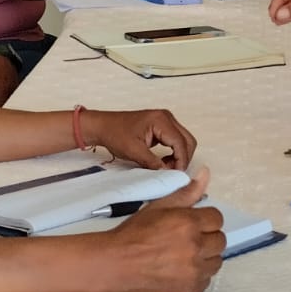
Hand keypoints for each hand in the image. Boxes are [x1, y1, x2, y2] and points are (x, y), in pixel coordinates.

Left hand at [81, 108, 197, 169]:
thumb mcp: (134, 151)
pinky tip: (163, 161)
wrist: (103, 126)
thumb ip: (153, 163)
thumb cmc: (114, 133)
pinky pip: (176, 140)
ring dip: (179, 156)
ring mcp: (165, 121)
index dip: (181, 160)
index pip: (181, 143)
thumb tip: (168, 172)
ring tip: (166, 167)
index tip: (177, 174)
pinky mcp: (162, 126)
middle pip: (187, 140)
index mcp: (161, 120)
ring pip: (184, 141)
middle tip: (173, 172)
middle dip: (183, 158)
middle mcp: (166, 117)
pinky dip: (174, 152)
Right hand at [107, 167, 224, 291]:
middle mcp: (195, 247)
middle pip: (220, 241)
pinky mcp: (190, 291)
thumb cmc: (135, 234)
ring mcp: (194, 272)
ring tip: (182, 256)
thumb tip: (206, 173)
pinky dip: (196, 276)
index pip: (217, 219)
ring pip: (216, 262)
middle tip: (185, 240)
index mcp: (189, 223)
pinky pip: (206, 281)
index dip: (204, 220)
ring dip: (204, 257)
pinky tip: (178, 271)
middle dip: (206, 238)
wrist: (116, 265)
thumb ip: (187, 192)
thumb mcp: (159, 207)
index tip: (191, 225)